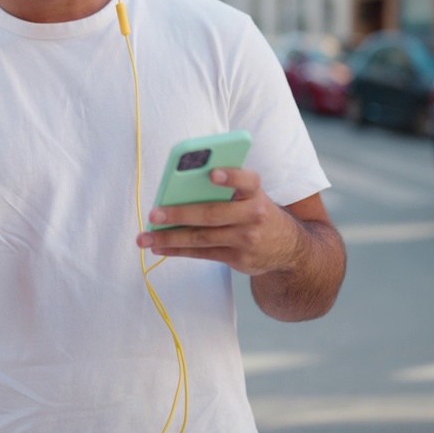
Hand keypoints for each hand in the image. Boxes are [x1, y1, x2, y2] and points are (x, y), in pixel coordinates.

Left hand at [135, 168, 301, 275]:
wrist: (289, 247)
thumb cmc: (256, 210)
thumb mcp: (252, 195)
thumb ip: (226, 188)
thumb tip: (180, 189)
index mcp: (256, 192)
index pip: (248, 181)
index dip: (231, 177)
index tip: (212, 173)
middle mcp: (254, 215)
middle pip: (212, 214)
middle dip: (180, 214)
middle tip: (154, 214)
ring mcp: (246, 240)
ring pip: (202, 238)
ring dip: (170, 238)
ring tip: (144, 237)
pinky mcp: (238, 259)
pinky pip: (202, 254)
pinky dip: (178, 250)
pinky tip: (160, 247)